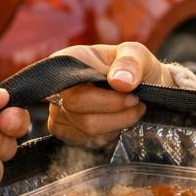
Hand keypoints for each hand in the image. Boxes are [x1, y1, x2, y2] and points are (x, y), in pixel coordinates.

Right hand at [47, 43, 171, 146]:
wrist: (139, 84)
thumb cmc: (132, 67)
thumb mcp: (137, 54)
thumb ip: (130, 63)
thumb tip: (120, 82)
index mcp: (68, 62)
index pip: (76, 92)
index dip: (108, 101)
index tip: (134, 97)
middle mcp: (57, 88)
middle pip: (82, 116)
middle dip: (117, 114)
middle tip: (137, 104)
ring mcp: (57, 110)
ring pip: (87, 130)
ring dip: (117, 124)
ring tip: (131, 109)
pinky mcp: (64, 129)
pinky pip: (87, 140)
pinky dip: (109, 134)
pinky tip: (116, 119)